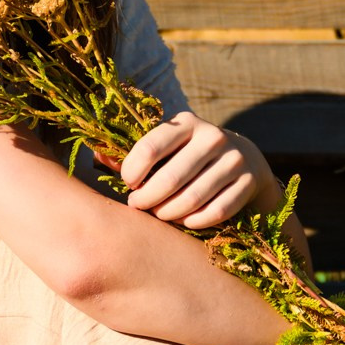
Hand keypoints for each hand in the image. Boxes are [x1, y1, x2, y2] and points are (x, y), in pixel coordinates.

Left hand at [118, 112, 278, 230]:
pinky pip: (217, 211)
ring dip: (169, 213)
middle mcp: (212, 136)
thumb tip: (95, 155)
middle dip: (148, 199)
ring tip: (159, 215)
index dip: (132, 172)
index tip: (129, 184)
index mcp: (186, 123)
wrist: (244, 159)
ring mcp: (234, 159)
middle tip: (138, 206)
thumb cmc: (189, 156)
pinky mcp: (248, 182)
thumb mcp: (167, 147)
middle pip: (170, 178)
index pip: (150, 148)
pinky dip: (195, 222)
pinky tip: (184, 222)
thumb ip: (132, 153)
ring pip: (193, 198)